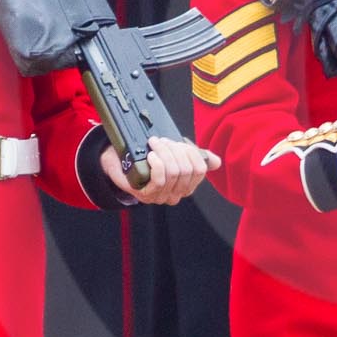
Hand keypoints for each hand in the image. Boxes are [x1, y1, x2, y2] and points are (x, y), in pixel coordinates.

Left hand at [101, 134, 220, 203]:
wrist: (120, 160)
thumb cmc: (148, 157)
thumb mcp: (175, 153)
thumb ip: (195, 156)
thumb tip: (216, 162)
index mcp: (186, 185)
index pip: (200, 170)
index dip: (192, 153)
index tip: (179, 142)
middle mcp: (176, 194)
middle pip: (186, 170)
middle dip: (175, 150)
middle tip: (162, 141)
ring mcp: (161, 196)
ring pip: (173, 173)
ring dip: (164, 153)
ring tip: (154, 144)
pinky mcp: (146, 194)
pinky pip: (159, 180)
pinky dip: (157, 164)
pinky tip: (151, 155)